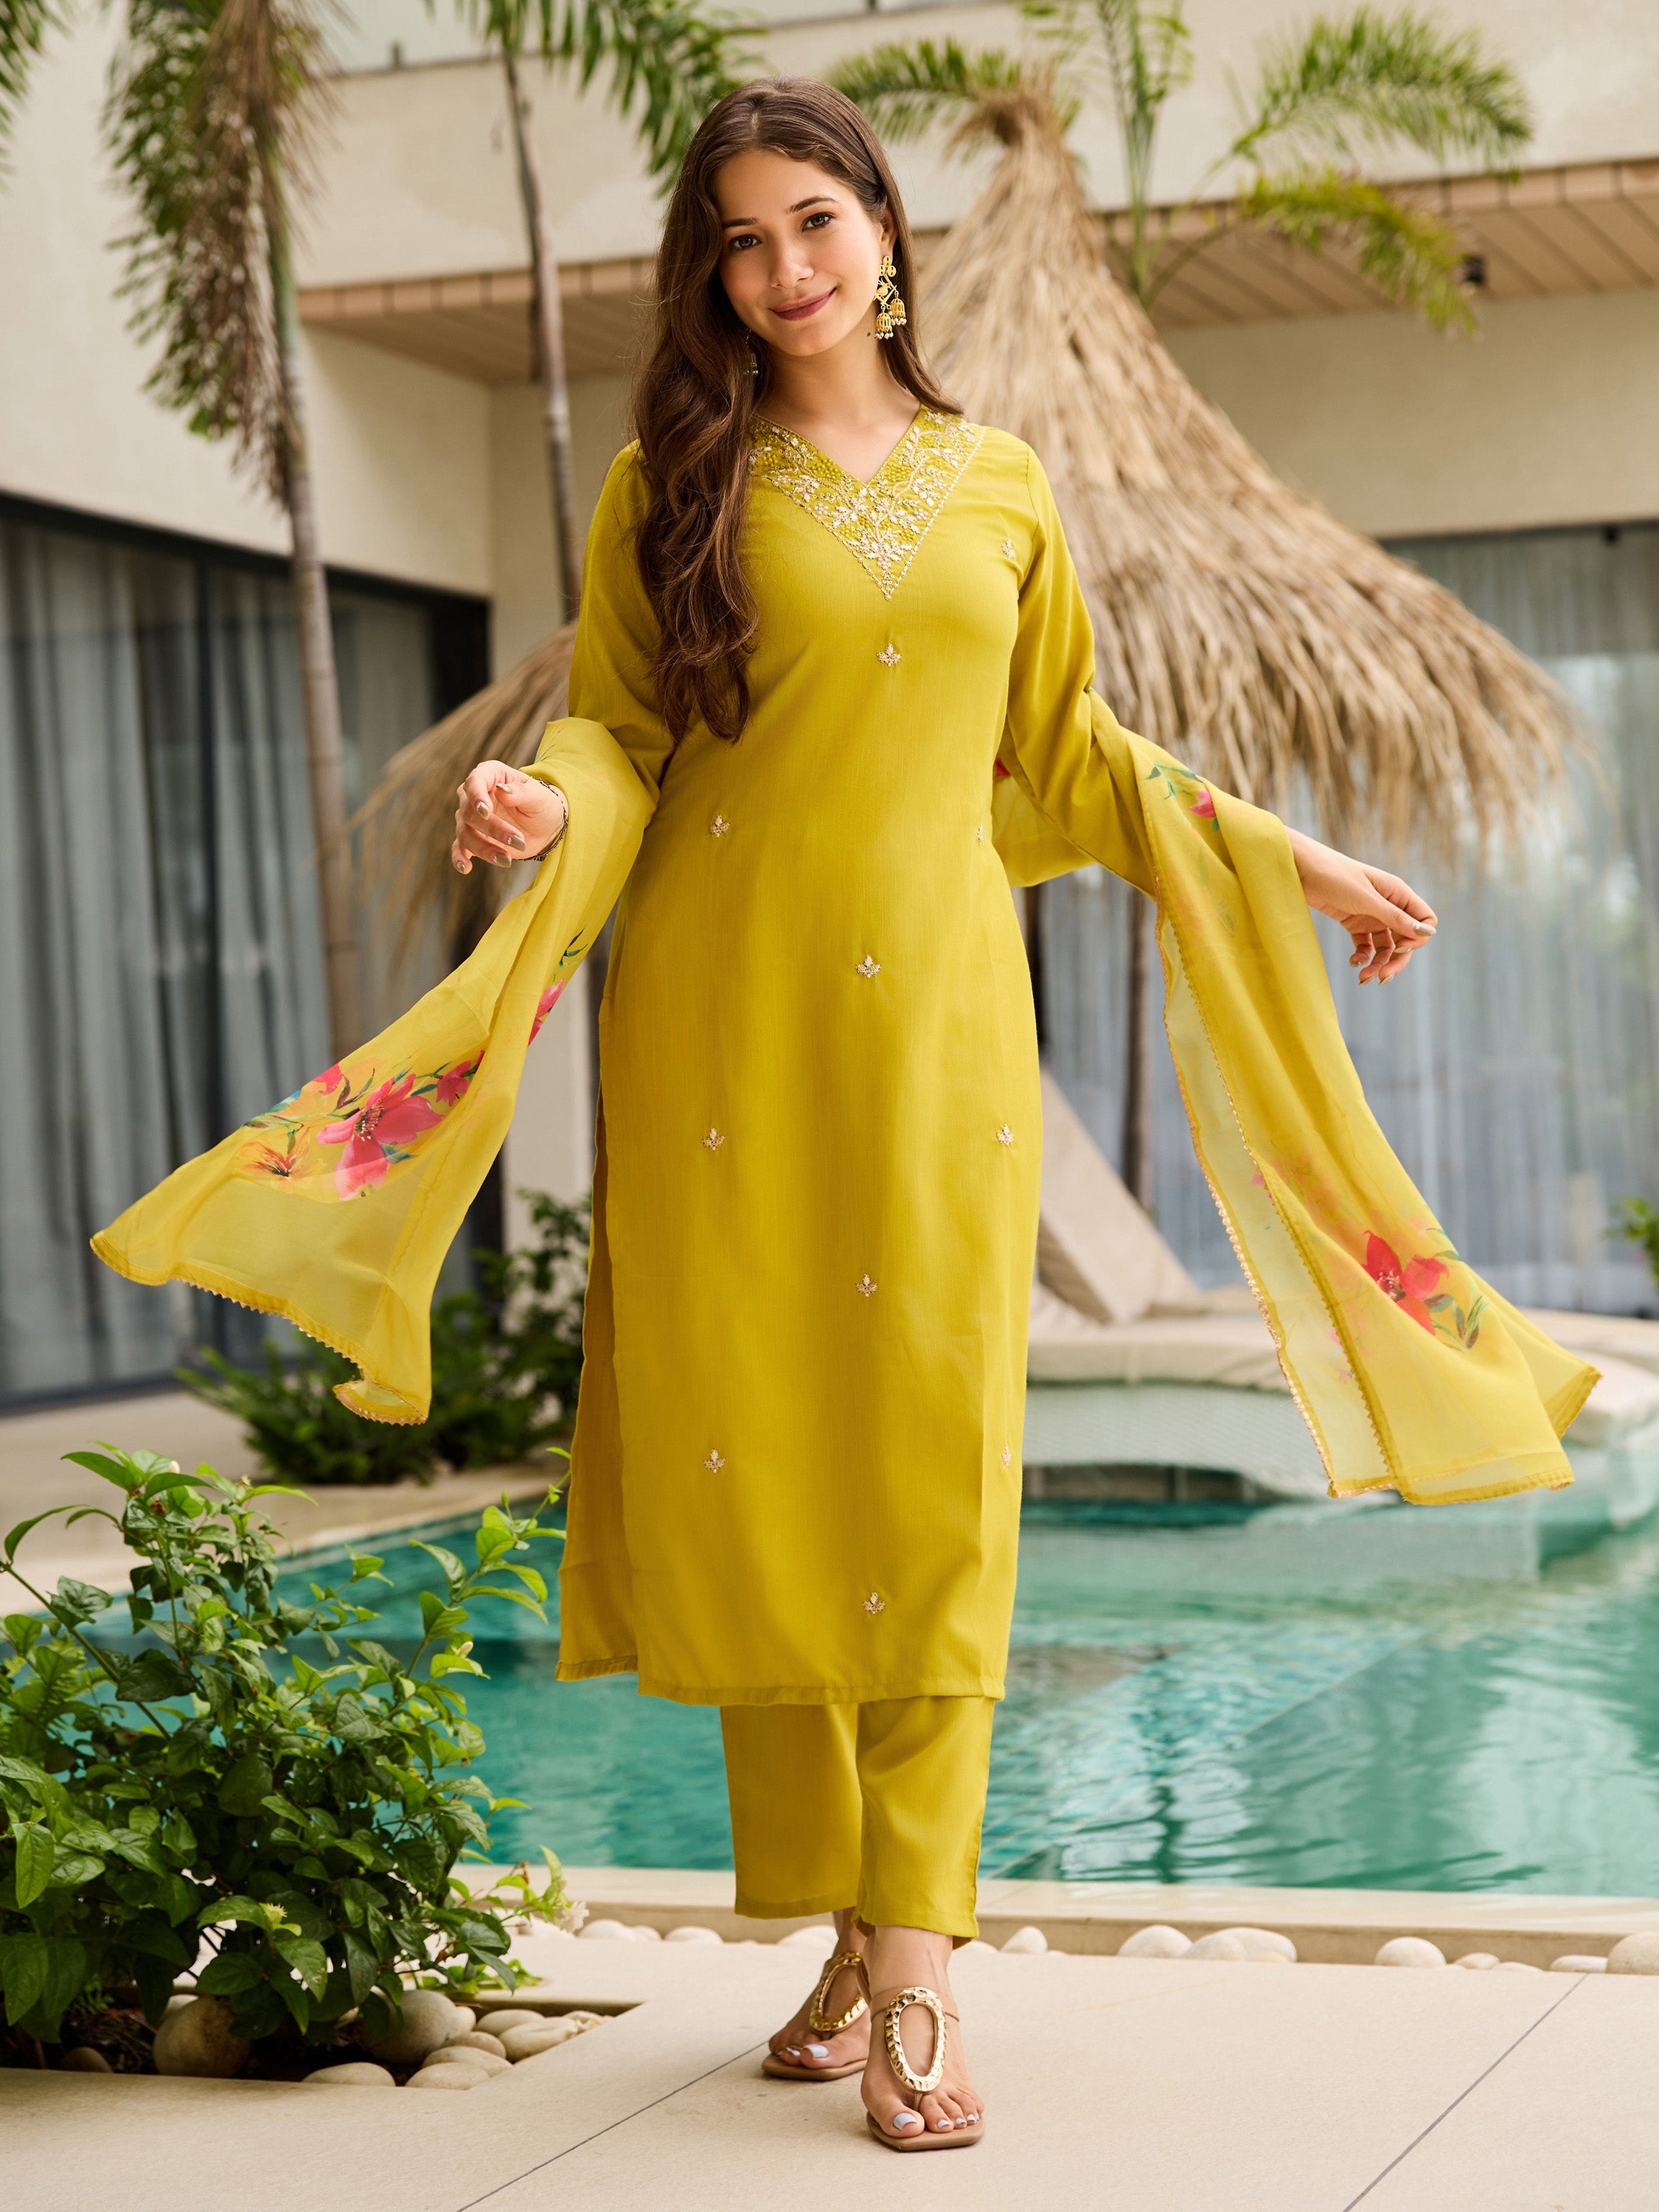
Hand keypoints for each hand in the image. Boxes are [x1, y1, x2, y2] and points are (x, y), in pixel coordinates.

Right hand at [451, 761, 567, 875]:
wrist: (546, 826)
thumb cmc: (543, 805)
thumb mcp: (540, 796)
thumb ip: (521, 792)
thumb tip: (501, 790)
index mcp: (491, 775)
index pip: (474, 781)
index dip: (476, 796)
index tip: (485, 812)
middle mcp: (475, 795)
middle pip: (470, 812)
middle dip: (493, 829)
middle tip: (518, 841)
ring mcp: (472, 818)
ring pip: (466, 833)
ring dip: (484, 848)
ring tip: (507, 860)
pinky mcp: (474, 838)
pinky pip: (460, 847)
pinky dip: (460, 858)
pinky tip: (466, 868)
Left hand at [1285, 828, 1437, 984]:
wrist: (1300, 870)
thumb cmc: (1335, 876)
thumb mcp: (1366, 899)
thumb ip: (1394, 917)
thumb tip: (1426, 933)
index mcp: (1398, 893)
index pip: (1425, 920)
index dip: (1418, 938)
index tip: (1400, 947)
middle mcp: (1389, 905)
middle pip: (1405, 939)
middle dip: (1396, 959)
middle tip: (1382, 977)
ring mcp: (1372, 915)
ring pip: (1385, 946)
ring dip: (1378, 963)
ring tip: (1363, 977)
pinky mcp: (1354, 922)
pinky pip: (1366, 946)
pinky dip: (1363, 956)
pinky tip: (1354, 963)